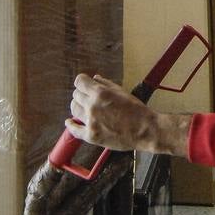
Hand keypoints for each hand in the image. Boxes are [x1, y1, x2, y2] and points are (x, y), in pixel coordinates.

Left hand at [66, 73, 191, 156]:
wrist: (145, 131)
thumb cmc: (137, 111)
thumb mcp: (122, 92)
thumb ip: (106, 84)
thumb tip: (94, 78)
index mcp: (100, 93)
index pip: (79, 82)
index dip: (82, 82)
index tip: (84, 84)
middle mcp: (92, 106)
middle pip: (76, 95)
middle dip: (82, 94)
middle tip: (88, 98)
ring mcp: (90, 122)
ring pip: (74, 109)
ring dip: (78, 106)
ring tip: (84, 108)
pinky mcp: (91, 136)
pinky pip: (74, 130)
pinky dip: (71, 125)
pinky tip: (69, 122)